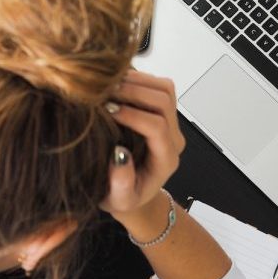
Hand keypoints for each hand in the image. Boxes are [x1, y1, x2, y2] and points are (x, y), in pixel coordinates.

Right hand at [100, 71, 184, 219]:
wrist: (133, 192)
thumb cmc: (124, 197)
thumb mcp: (118, 200)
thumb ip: (121, 184)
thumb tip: (119, 155)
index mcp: (166, 159)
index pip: (157, 127)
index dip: (133, 115)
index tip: (107, 111)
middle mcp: (173, 138)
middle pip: (164, 101)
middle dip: (134, 92)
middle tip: (104, 92)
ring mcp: (170, 122)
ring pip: (164, 88)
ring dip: (136, 81)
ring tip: (108, 85)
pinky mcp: (162, 111)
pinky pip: (157, 85)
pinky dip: (137, 78)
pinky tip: (114, 83)